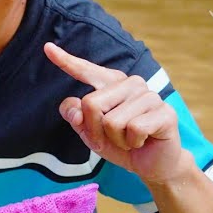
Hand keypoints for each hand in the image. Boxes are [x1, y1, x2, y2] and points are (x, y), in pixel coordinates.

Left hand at [44, 41, 189, 187]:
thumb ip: (77, 118)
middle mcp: (132, 84)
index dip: (66, 61)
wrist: (151, 165)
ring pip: (112, 121)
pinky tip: (143, 141)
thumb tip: (74, 111)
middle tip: (111, 139)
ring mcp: (150, 96)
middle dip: (95, 130)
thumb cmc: (121, 144)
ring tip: (130, 140)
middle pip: (91, 104)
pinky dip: (132, 143)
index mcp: (112, 84)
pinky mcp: (165, 112)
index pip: (86, 71)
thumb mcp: (91, 133)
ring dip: (117, 140)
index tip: (46, 47)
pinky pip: (134, 129)